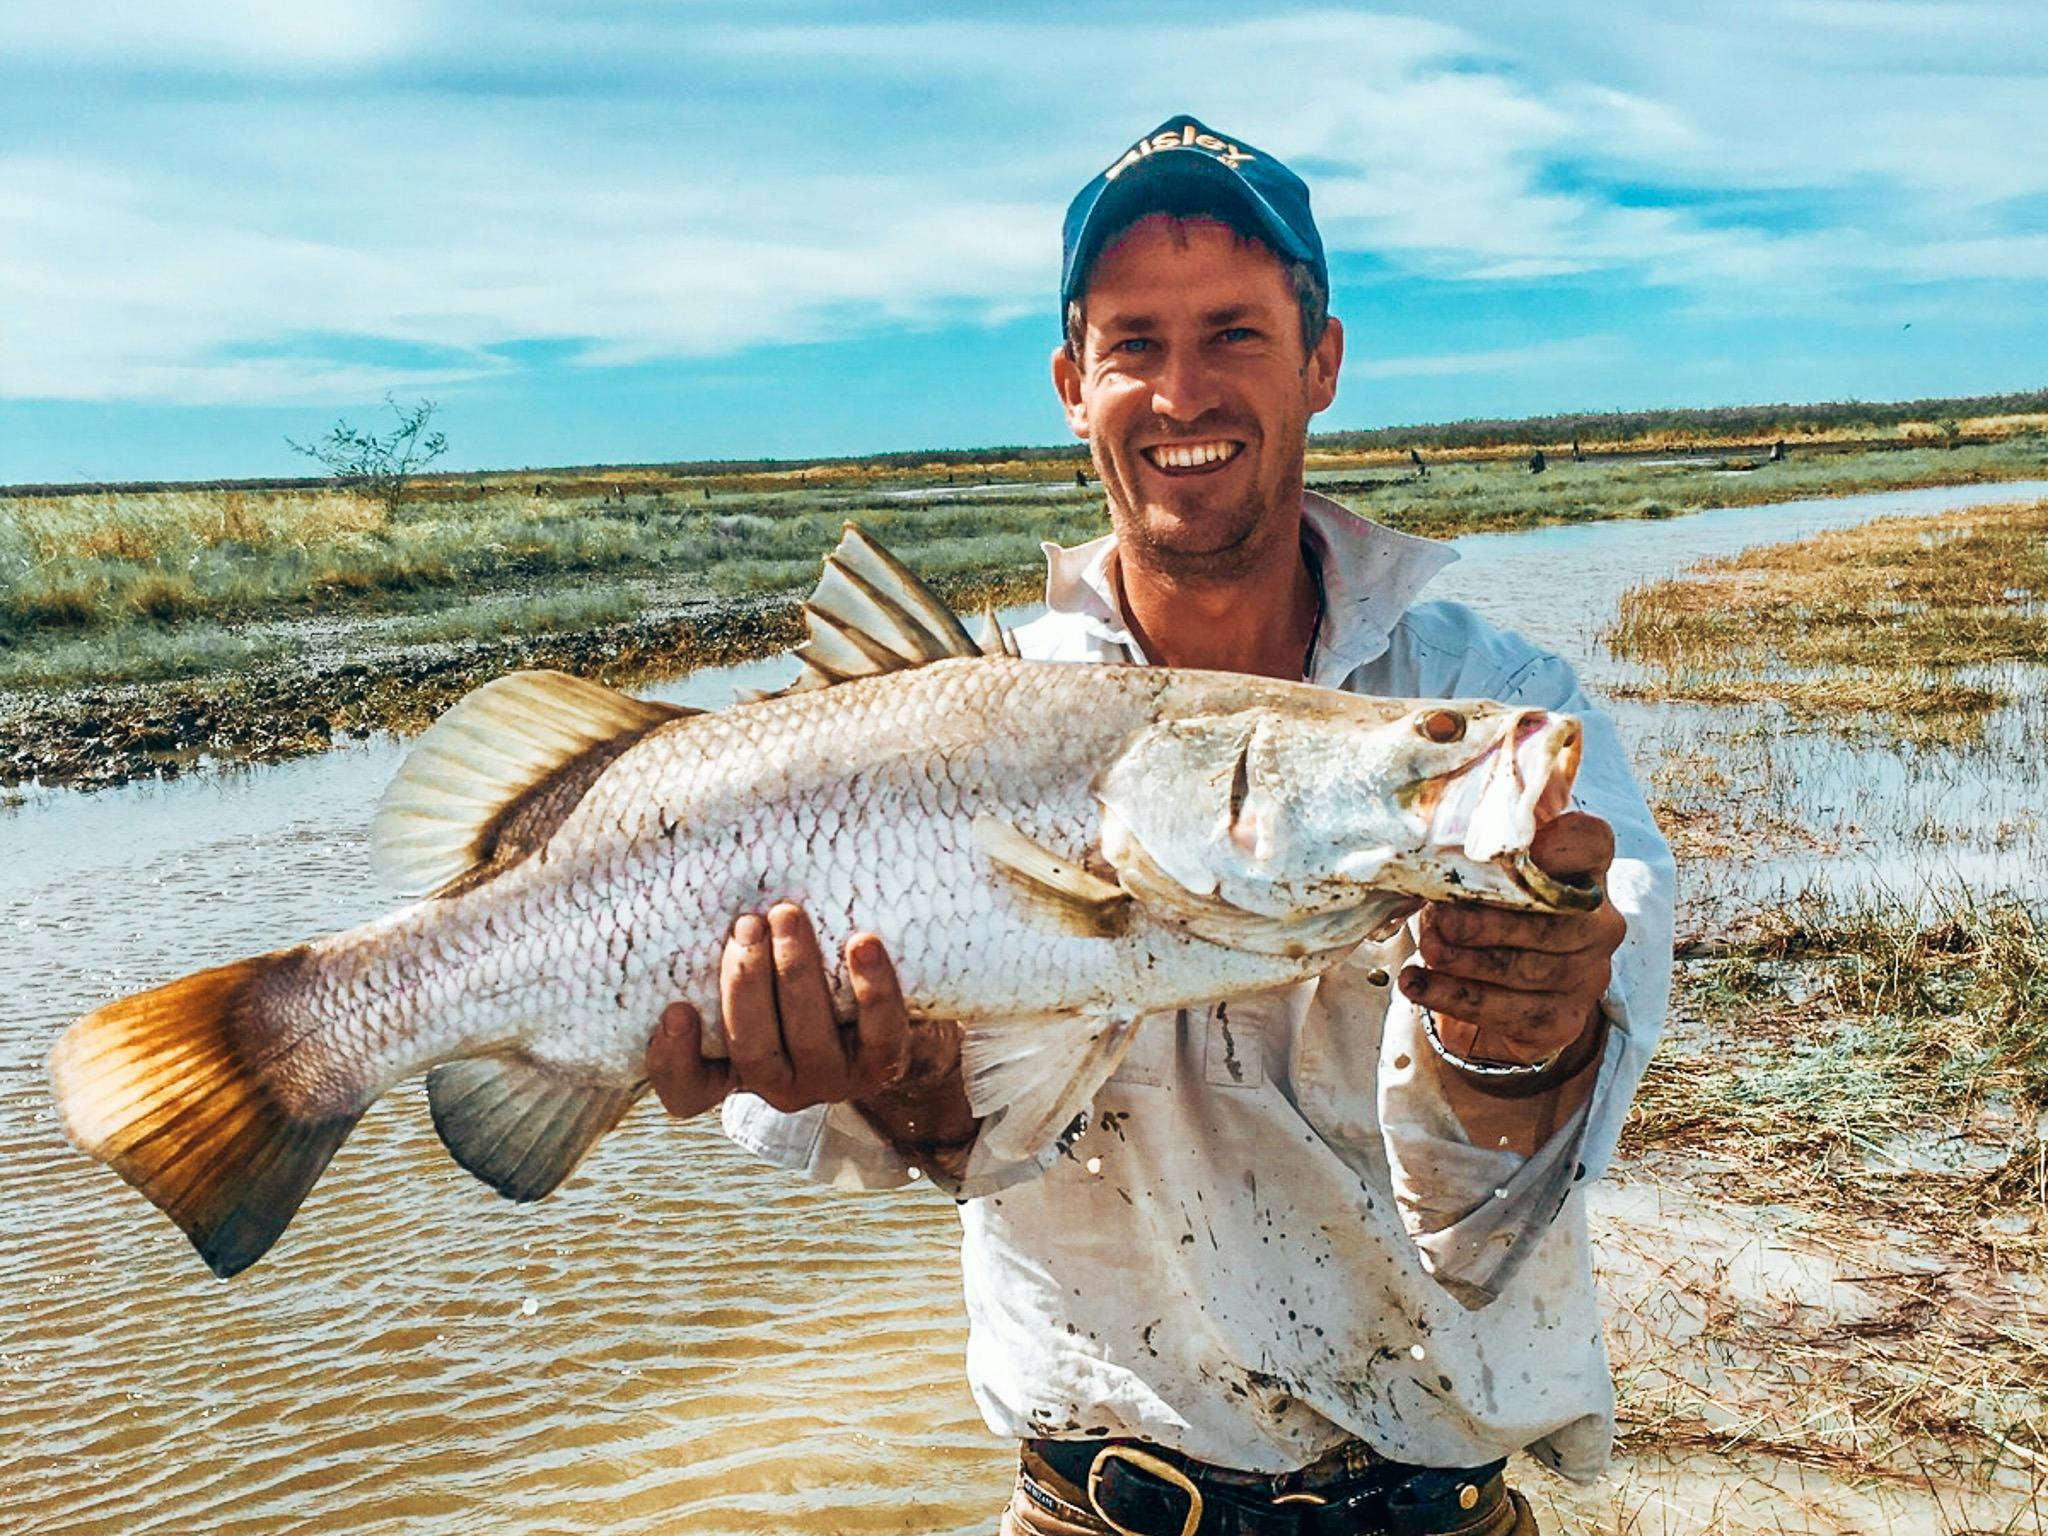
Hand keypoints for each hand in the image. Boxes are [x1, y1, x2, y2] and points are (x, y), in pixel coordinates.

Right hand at [645, 902, 909, 1117]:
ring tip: (788, 916)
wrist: (877, 1011)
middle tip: (747, 925)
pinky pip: (880, 1033)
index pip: (687, 1088)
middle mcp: (778, 1084)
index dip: (673, 1058)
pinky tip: (863, 943)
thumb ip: (718, 950)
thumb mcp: (747, 974)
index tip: (677, 1010)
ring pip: (809, 1038)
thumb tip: (646, 872)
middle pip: (751, 1049)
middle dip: (747, 982)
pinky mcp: (882, 1065)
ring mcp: (831, 1079)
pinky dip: (873, 988)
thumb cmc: (789, 977)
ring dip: (797, 972)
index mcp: (730, 1071)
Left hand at [1399, 812, 1625, 1069]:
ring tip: (1425, 950)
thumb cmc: (1493, 916)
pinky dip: (1453, 997)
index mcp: (1586, 872)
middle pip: (1552, 921)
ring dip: (1464, 960)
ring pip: (1525, 969)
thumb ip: (1478, 861)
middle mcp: (1599, 924)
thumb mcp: (1488, 880)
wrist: (1509, 994)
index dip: (1560, 843)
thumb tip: (1432, 858)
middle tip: (1438, 919)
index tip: (1513, 850)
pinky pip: (1506, 1010)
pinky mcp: (1564, 1018)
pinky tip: (1417, 985)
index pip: (1591, 843)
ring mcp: (1588, 974)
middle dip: (1487, 921)